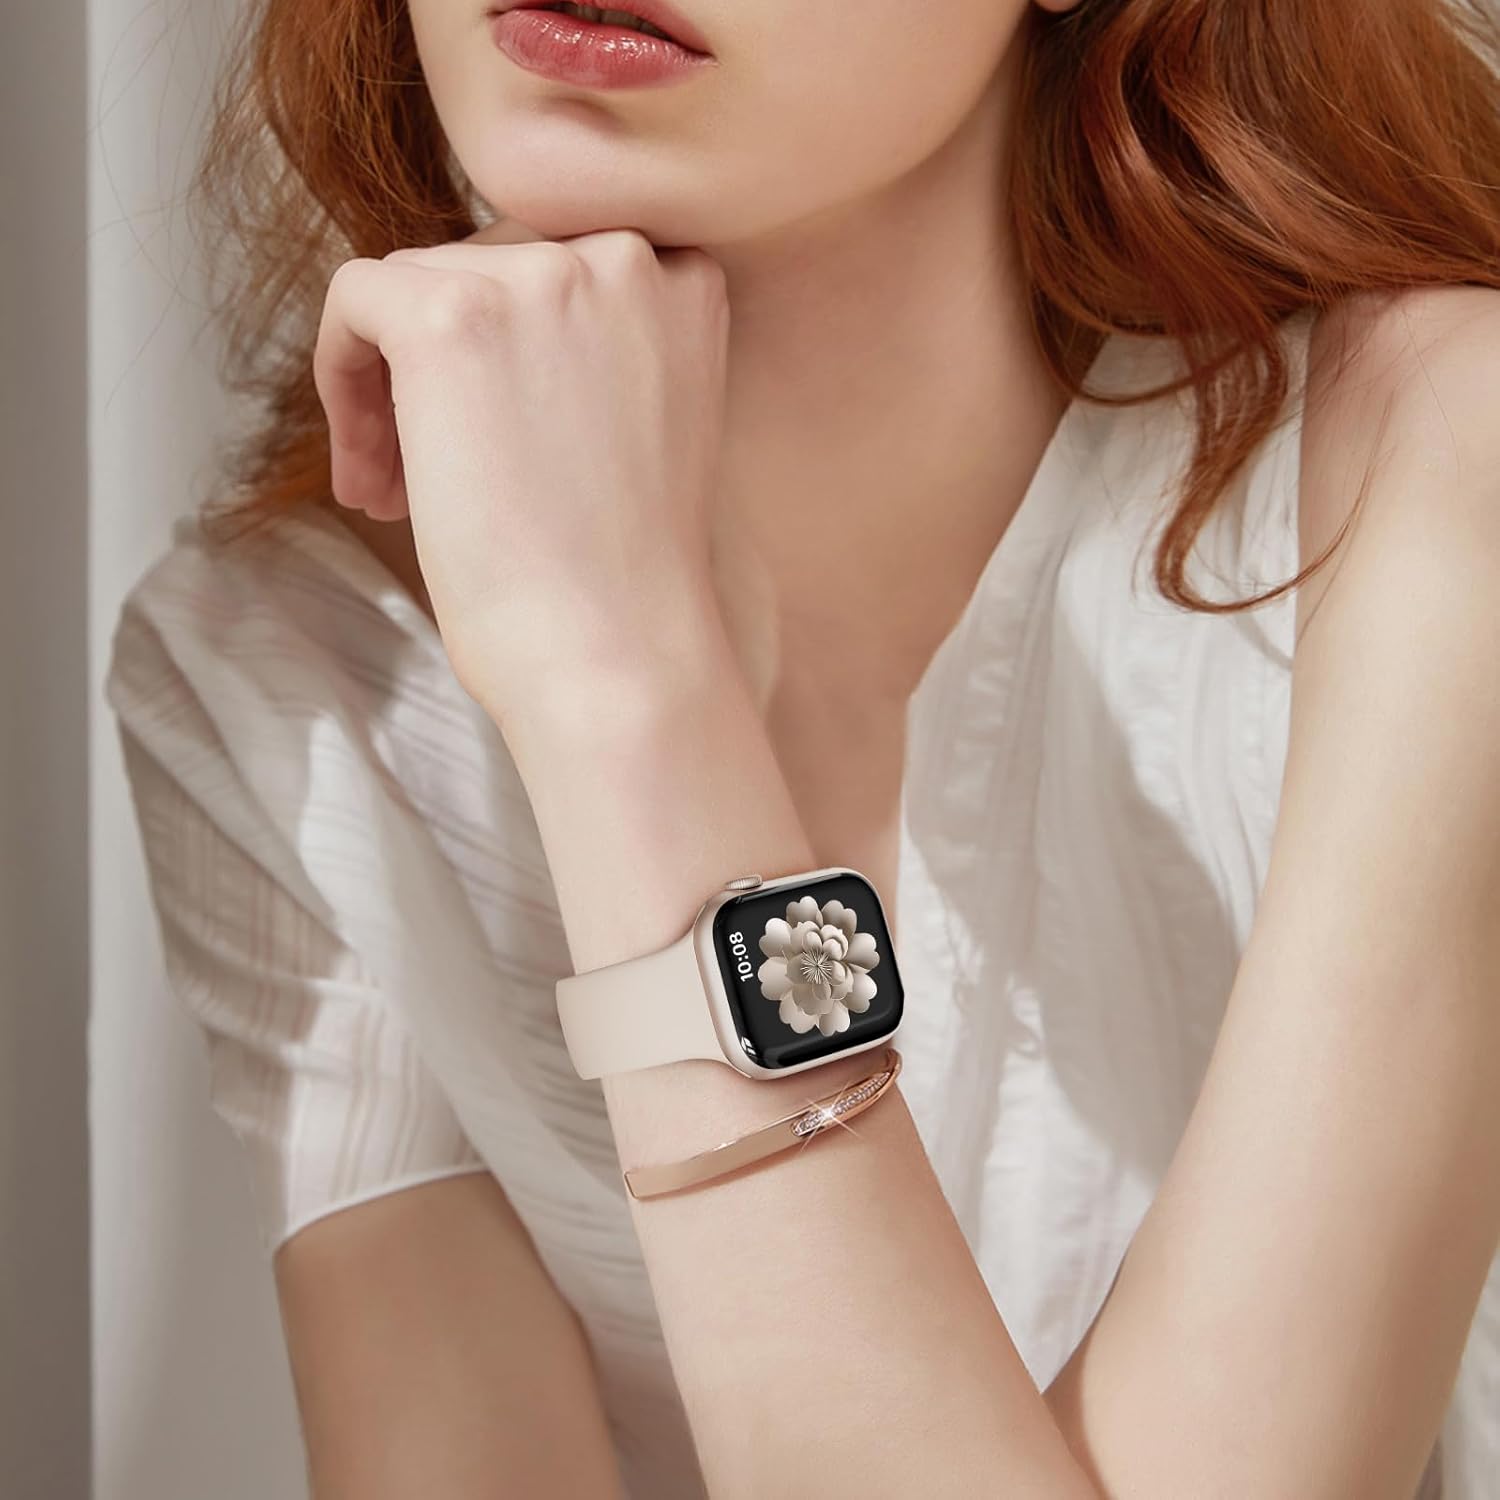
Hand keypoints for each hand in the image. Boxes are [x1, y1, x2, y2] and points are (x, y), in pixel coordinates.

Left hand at [312, 222, 731, 723]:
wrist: (618, 654)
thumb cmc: (628, 578)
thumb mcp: (644, 423)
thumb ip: (595, 351)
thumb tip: (486, 336)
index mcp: (684, 285)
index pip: (560, 265)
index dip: (511, 346)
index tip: (493, 431)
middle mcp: (620, 257)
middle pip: (483, 267)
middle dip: (442, 369)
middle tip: (423, 478)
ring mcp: (537, 278)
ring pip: (413, 285)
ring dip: (391, 387)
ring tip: (395, 496)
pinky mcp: (447, 315)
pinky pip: (354, 300)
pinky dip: (340, 378)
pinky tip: (368, 475)